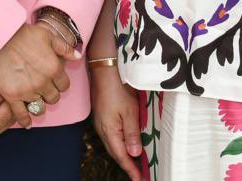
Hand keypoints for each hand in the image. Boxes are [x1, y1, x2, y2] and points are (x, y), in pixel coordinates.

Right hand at [0, 23, 75, 143]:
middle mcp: (43, 82)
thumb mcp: (49, 36)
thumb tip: (77, 56)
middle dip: (50, 94)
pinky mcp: (12, 95)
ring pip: (39, 107)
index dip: (60, 84)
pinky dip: (25, 120)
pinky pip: (21, 114)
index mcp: (54, 68)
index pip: (64, 86)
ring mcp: (27, 90)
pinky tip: (27, 123)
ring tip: (35, 102)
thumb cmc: (24, 34)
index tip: (54, 82)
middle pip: (53, 98)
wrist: (0, 37)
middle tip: (44, 90)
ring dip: (38, 105)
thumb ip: (64, 48)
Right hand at [89, 65, 141, 180]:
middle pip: (115, 153)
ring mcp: (102, 124)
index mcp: (109, 132)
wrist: (104, 72)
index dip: (131, 169)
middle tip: (139, 175)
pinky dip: (120, 145)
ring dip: (123, 156)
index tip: (139, 179)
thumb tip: (134, 154)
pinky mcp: (103, 118)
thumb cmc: (117, 90)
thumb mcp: (129, 112)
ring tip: (135, 164)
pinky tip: (127, 144)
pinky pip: (112, 137)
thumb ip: (132, 134)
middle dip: (127, 165)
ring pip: (113, 146)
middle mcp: (103, 131)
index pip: (121, 156)